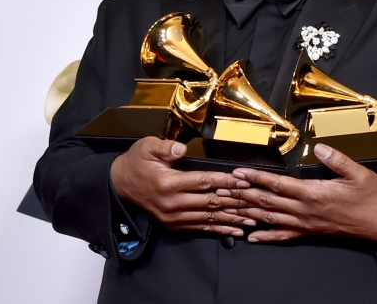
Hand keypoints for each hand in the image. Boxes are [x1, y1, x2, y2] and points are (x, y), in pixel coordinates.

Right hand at [110, 137, 255, 235]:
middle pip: (211, 202)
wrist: (121, 184)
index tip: (243, 180)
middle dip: (235, 202)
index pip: (203, 182)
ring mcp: (174, 217)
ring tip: (252, 218)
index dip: (225, 181)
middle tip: (256, 201)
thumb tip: (181, 148)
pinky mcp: (174, 224)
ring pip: (209, 218)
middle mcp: (172, 203)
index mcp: (168, 183)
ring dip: (232, 219)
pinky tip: (235, 230)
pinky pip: (201, 228)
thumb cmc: (136, 162)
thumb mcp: (146, 147)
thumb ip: (165, 147)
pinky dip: (219, 230)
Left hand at [218, 143, 376, 242]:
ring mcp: (306, 224)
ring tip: (228, 208)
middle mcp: (305, 211)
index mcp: (313, 193)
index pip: (278, 185)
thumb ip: (337, 159)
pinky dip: (266, 236)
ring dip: (247, 212)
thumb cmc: (372, 196)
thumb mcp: (358, 172)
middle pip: (266, 202)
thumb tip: (320, 146)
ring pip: (270, 218)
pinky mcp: (310, 232)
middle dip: (242, 195)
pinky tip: (251, 237)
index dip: (256, 178)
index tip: (238, 172)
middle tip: (221, 190)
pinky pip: (284, 236)